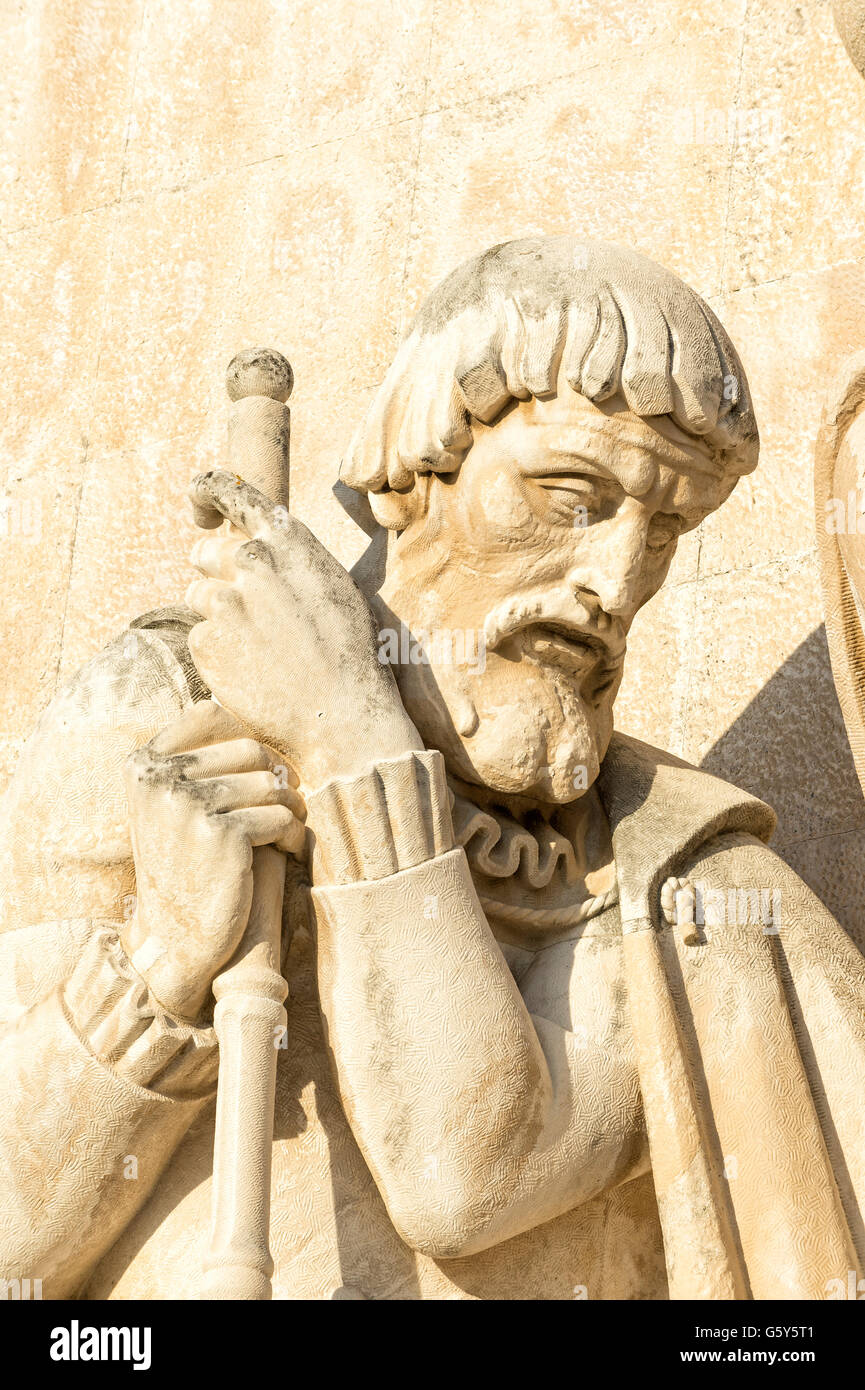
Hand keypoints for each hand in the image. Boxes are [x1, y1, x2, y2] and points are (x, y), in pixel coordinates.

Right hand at [122, 700, 305, 1020]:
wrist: (177, 937)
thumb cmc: (184, 865)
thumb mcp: (169, 805)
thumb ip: (191, 759)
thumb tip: (223, 704)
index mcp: (144, 764)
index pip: (209, 714)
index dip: (246, 737)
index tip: (261, 768)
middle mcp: (161, 778)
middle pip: (250, 749)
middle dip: (278, 775)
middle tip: (289, 801)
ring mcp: (189, 804)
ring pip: (271, 783)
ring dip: (292, 806)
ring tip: (292, 825)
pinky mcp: (223, 833)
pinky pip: (281, 816)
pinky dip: (294, 834)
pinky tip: (293, 849)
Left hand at [185, 470, 421, 788]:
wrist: (342, 715)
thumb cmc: (350, 656)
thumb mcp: (332, 588)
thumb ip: (290, 562)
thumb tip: (258, 550)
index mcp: (288, 541)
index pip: (230, 492)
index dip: (206, 494)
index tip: (198, 506)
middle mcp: (252, 562)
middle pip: (205, 552)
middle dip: (215, 573)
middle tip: (243, 608)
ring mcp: (225, 602)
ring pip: (198, 597)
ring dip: (218, 617)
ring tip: (258, 649)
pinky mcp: (206, 642)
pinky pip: (199, 638)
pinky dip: (218, 654)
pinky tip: (252, 673)